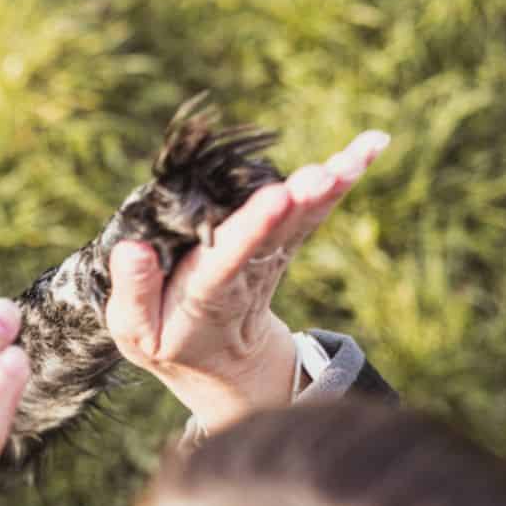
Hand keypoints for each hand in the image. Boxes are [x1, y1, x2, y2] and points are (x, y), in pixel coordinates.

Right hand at [106, 130, 389, 430]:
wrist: (222, 361)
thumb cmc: (169, 338)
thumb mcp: (136, 333)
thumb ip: (134, 294)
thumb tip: (133, 248)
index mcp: (206, 295)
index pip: (229, 259)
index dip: (252, 229)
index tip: (275, 199)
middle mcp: (246, 273)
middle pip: (277, 236)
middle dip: (299, 204)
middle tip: (321, 175)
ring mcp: (272, 256)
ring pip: (304, 220)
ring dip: (330, 188)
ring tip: (354, 156)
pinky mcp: (286, 241)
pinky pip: (316, 208)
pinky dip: (344, 175)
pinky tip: (372, 144)